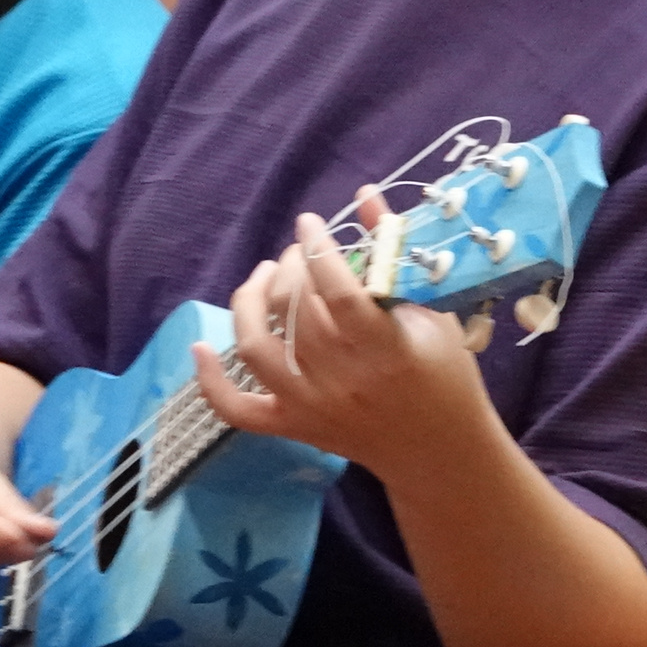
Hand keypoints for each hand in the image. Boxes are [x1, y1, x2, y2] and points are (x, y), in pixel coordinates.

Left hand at [191, 198, 494, 478]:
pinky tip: (200, 347)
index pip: (338, 294)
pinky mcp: (293, 427)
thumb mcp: (434, 310)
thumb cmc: (445, 374)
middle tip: (299, 252)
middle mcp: (344, 381)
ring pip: (255, 348)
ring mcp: (312, 407)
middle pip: (292, 312)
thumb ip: (395, 251)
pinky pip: (237, 409)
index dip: (317, 250)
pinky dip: (211, 381)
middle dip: (289, 266)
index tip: (309, 222)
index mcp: (386, 350)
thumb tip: (364, 194)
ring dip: (248, 302)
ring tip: (264, 276)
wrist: (438, 452)